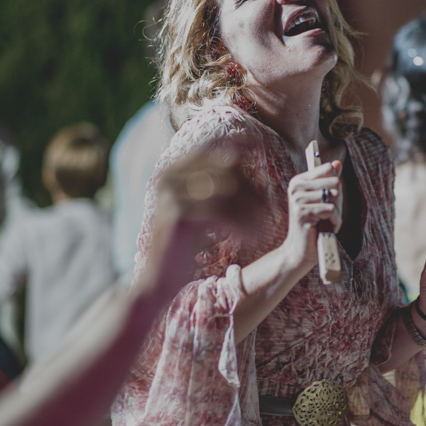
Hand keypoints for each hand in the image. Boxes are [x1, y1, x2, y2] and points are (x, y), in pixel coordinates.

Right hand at [140, 139, 264, 290]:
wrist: (157, 281)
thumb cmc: (183, 244)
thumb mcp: (196, 208)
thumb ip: (212, 183)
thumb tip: (238, 155)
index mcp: (173, 169)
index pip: (213, 146)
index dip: (241, 144)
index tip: (263, 150)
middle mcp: (170, 175)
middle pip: (226, 166)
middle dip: (252, 188)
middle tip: (267, 212)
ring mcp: (173, 193)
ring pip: (229, 188)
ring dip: (251, 208)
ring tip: (263, 226)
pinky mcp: (180, 215)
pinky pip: (224, 211)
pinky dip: (243, 224)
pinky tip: (253, 238)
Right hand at [283, 159, 341, 266]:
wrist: (302, 248)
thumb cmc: (317, 223)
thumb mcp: (326, 199)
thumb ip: (330, 180)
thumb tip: (337, 163)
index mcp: (300, 180)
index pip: (328, 169)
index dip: (335, 184)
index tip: (327, 197)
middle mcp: (296, 187)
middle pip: (334, 182)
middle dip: (337, 200)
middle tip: (328, 212)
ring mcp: (297, 200)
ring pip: (333, 197)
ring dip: (335, 212)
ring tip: (326, 220)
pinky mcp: (301, 213)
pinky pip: (330, 210)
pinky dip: (333, 220)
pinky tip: (324, 226)